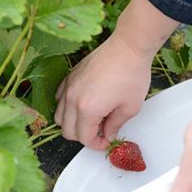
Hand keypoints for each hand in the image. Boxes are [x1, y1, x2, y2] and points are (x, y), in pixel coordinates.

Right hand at [55, 32, 152, 148]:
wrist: (127, 47)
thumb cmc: (132, 74)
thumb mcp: (130, 107)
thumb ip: (115, 125)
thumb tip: (107, 134)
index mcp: (88, 109)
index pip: (84, 138)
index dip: (96, 144)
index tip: (106, 141)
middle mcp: (73, 99)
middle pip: (67, 131)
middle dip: (84, 136)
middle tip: (101, 131)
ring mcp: (69, 86)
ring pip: (59, 116)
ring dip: (74, 123)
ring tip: (93, 118)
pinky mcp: (70, 77)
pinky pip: (59, 98)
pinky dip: (67, 106)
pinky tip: (84, 104)